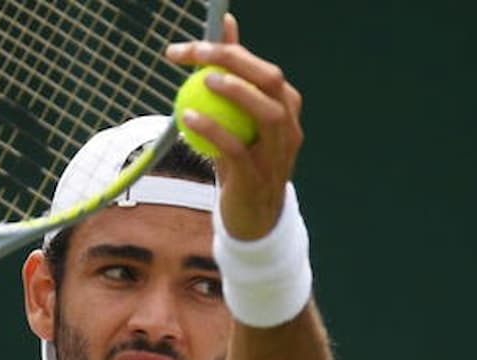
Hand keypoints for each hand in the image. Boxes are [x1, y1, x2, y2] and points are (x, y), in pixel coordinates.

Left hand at [166, 13, 302, 239]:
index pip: (262, 68)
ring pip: (268, 113)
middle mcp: (289, 126)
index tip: (189, 48)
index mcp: (286, 106)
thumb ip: (231, 74)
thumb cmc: (241, 160)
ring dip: (236, 92)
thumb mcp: (236, 118)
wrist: (252, 217)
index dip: (229, 50)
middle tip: (198, 54)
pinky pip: (237, 149)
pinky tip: (187, 117)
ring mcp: (278, 153)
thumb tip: (224, 25)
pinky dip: (213, 130)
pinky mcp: (259, 177)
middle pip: (271, 81)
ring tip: (205, 80)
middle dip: (234, 60)